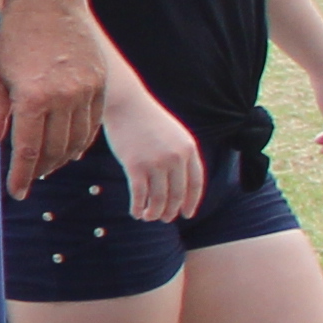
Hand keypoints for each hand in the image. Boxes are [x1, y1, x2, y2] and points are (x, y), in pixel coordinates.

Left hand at [0, 3, 112, 192]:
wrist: (50, 2)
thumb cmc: (15, 38)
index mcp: (32, 98)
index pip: (28, 150)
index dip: (21, 176)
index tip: (18, 193)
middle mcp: (63, 97)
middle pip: (55, 150)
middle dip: (41, 170)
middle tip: (30, 180)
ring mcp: (87, 90)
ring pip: (77, 140)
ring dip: (62, 158)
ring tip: (48, 167)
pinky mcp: (101, 83)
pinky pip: (93, 123)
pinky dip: (81, 140)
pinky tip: (70, 148)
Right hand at [99, 85, 204, 224]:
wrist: (126, 104)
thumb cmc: (146, 119)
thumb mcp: (173, 134)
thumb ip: (180, 153)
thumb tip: (178, 178)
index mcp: (189, 149)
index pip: (196, 183)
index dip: (192, 202)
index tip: (187, 214)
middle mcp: (176, 158)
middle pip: (178, 194)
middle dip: (171, 210)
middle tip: (164, 219)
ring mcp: (156, 162)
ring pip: (159, 197)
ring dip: (154, 212)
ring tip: (148, 218)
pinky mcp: (135, 165)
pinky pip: (139, 194)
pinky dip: (138, 207)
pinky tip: (135, 213)